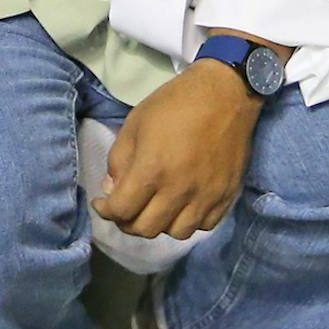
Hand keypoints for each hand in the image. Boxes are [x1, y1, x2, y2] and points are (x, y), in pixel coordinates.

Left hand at [92, 60, 263, 239]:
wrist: (225, 95)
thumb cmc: (174, 105)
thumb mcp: (134, 125)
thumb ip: (119, 161)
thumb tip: (113, 190)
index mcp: (152, 170)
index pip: (122, 211)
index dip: (106, 211)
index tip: (102, 204)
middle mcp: (180, 190)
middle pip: (146, 229)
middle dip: (127, 222)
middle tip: (124, 208)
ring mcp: (207, 196)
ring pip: (176, 233)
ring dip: (159, 225)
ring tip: (154, 208)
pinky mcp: (227, 195)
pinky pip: (204, 226)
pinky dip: (188, 222)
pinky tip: (181, 206)